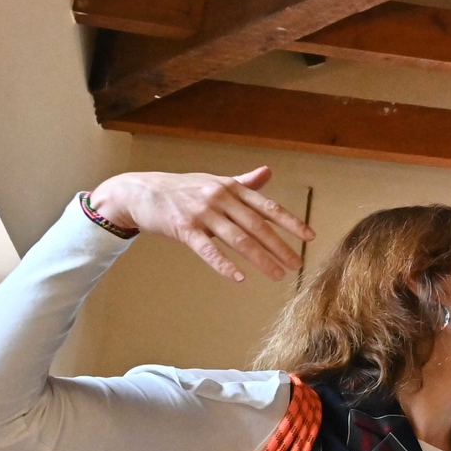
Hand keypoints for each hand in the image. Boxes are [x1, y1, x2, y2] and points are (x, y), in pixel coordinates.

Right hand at [89, 167, 313, 281]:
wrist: (140, 191)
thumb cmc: (183, 188)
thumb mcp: (214, 181)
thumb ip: (243, 182)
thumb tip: (267, 172)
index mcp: (231, 188)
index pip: (268, 207)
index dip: (291, 222)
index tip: (310, 237)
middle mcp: (220, 198)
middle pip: (257, 226)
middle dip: (280, 246)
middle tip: (297, 264)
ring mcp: (202, 213)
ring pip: (238, 239)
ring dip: (261, 259)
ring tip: (278, 275)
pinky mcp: (183, 228)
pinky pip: (207, 249)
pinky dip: (224, 264)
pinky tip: (238, 278)